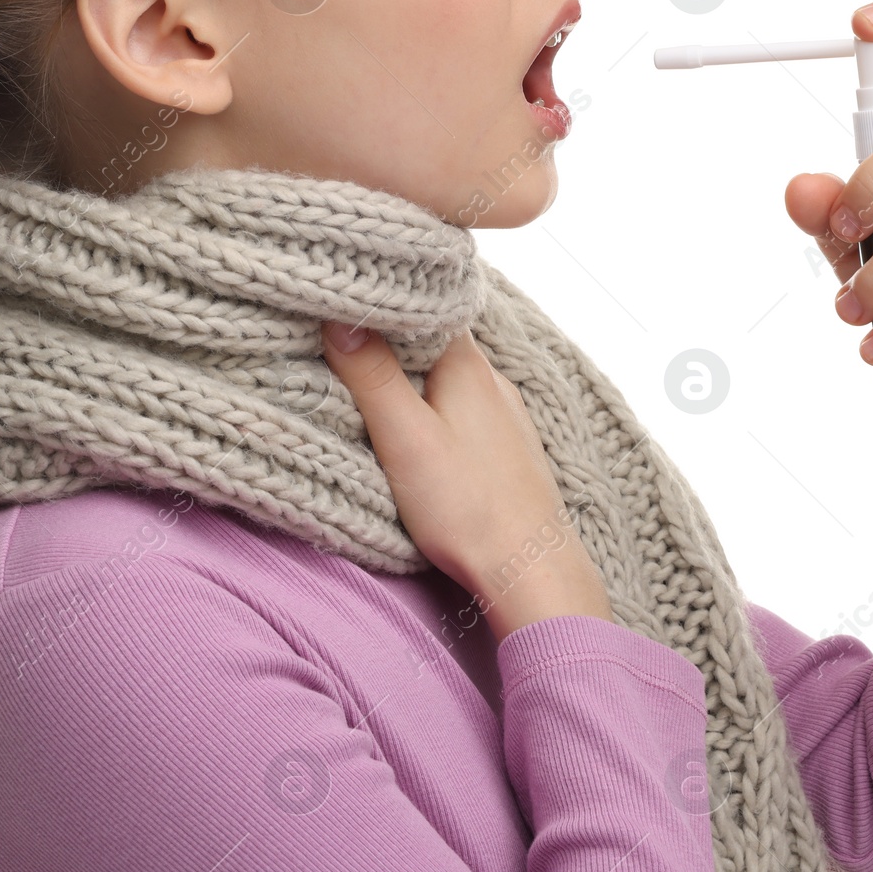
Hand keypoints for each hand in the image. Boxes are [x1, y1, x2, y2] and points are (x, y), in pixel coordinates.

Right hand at [320, 321, 612, 640]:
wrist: (531, 569)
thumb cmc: (469, 508)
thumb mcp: (405, 437)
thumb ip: (372, 375)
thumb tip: (341, 316)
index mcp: (468, 365)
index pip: (425, 307)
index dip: (383, 302)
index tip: (344, 303)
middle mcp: (493, 381)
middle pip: (435, 343)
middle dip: (392, 342)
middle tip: (345, 343)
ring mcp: (505, 416)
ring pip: (450, 379)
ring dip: (415, 379)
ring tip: (375, 384)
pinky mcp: (506, 449)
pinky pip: (464, 411)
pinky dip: (436, 409)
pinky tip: (421, 429)